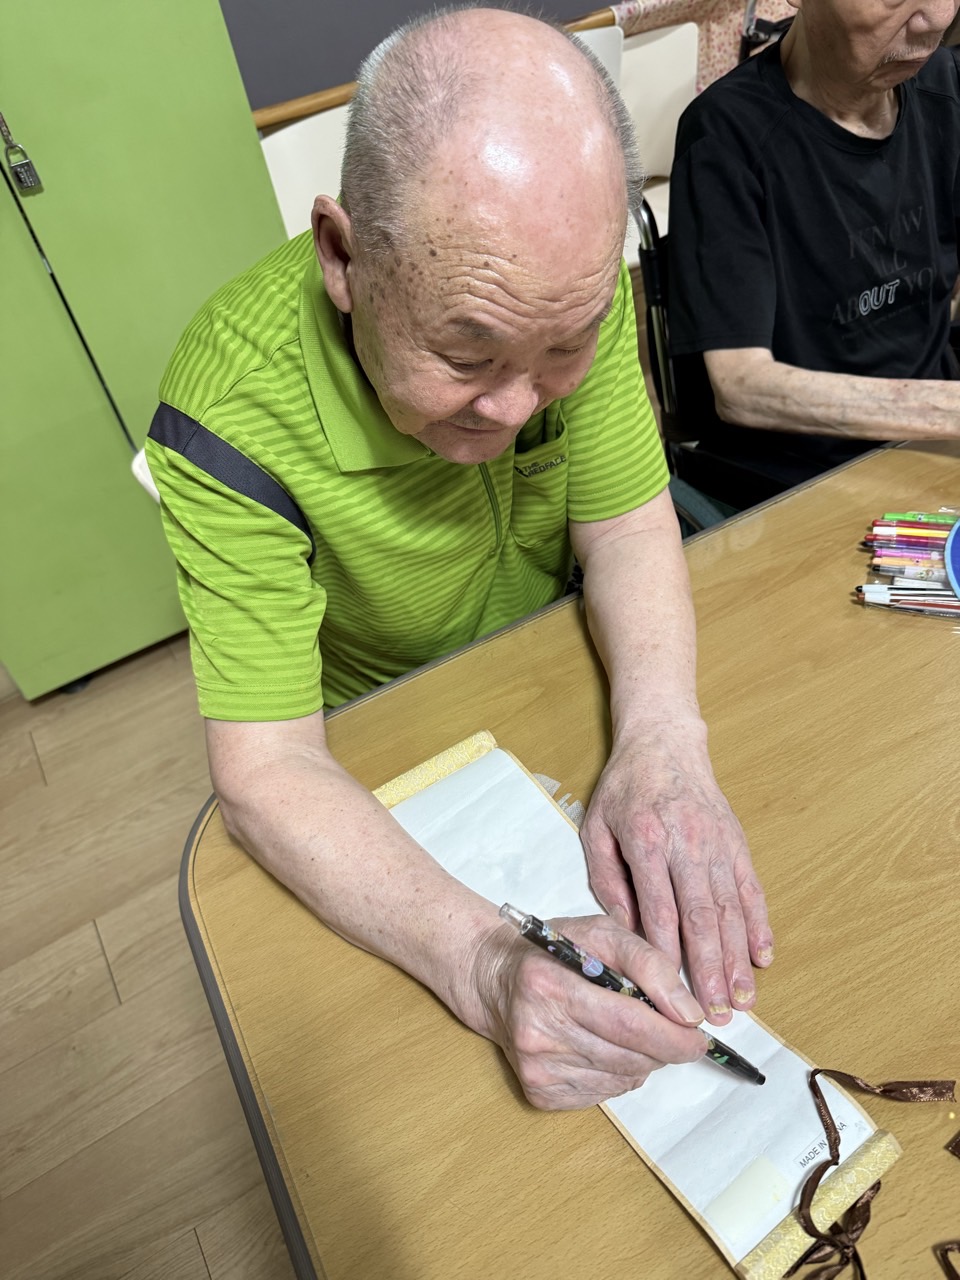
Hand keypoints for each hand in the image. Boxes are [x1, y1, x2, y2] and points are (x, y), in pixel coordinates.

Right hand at [469, 913, 706, 1108]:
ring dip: (641, 1060)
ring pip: (621, 1079)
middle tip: (671, 1031)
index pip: (628, 1023)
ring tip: (627, 1031)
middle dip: (664, 1048)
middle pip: (629, 1057)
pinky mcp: (539, 1093)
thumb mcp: (602, 933)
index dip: (673, 1035)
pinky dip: (618, 1074)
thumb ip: (649, 964)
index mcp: (549, 985)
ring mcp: (536, 1068)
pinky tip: (603, 1047)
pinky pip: (604, 1095)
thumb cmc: (555, 951)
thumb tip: (688, 1013)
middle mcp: (537, 1032)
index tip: (698, 1035)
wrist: (496, 980)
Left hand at [579, 720, 772, 1024]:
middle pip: (701, 917)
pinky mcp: (737, 843)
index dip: (667, 955)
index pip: (659, 909)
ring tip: (743, 1000)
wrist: (664, 742)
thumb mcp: (597, 827)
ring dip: (738, 959)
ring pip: (731, 910)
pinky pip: (752, 890)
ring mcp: (718, 844)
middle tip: (716, 1014)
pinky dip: (759, 926)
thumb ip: (607, 879)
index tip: (671, 994)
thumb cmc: (625, 788)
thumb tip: (625, 932)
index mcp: (646, 840)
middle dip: (710, 970)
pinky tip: (762, 957)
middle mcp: (687, 844)